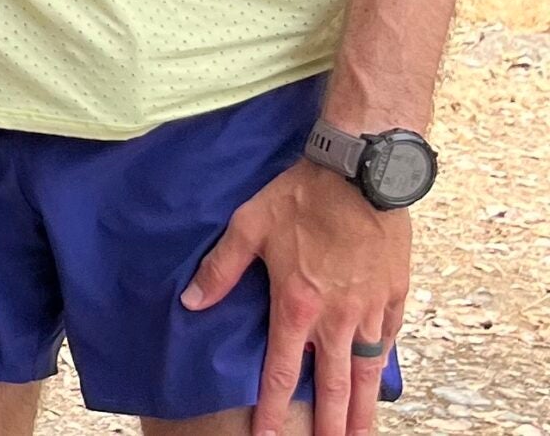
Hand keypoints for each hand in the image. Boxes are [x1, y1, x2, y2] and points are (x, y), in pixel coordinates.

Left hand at [182, 159, 408, 435]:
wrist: (361, 174)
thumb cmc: (300, 197)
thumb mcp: (249, 226)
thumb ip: (221, 269)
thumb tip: (192, 302)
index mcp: (296, 305)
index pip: (281, 370)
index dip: (274, 408)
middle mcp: (335, 318)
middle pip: (332, 386)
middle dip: (330, 425)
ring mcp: (368, 311)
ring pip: (365, 372)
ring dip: (362, 409)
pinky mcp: (393, 296)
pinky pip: (388, 341)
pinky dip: (383, 365)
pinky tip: (379, 382)